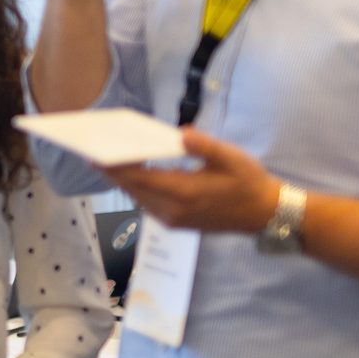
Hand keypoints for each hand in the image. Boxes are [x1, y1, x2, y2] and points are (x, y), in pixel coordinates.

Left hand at [104, 128, 281, 233]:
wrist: (265, 214)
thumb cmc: (249, 182)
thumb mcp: (232, 158)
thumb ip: (205, 146)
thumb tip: (181, 133)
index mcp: (184, 192)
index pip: (139, 179)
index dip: (115, 168)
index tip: (96, 154)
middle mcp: (174, 210)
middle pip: (133, 190)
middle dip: (112, 172)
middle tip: (93, 153)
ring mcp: (174, 220)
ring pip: (139, 199)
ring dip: (123, 181)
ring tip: (107, 160)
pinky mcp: (177, 224)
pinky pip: (148, 205)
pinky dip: (137, 190)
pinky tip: (133, 174)